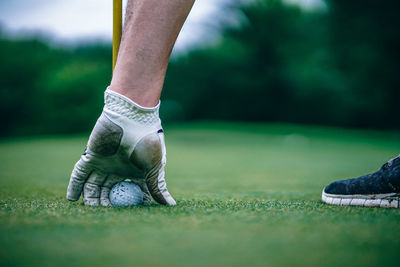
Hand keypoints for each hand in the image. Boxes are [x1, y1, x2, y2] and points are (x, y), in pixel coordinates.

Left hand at [66, 89, 175, 205]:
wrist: (132, 118)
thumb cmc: (147, 142)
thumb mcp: (154, 167)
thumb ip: (157, 187)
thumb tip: (170, 206)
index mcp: (135, 171)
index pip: (132, 192)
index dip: (130, 204)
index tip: (129, 215)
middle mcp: (118, 169)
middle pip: (110, 191)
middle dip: (107, 204)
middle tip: (105, 216)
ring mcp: (104, 163)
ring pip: (94, 186)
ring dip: (91, 199)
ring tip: (89, 210)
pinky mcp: (91, 156)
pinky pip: (80, 174)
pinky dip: (75, 186)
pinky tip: (72, 199)